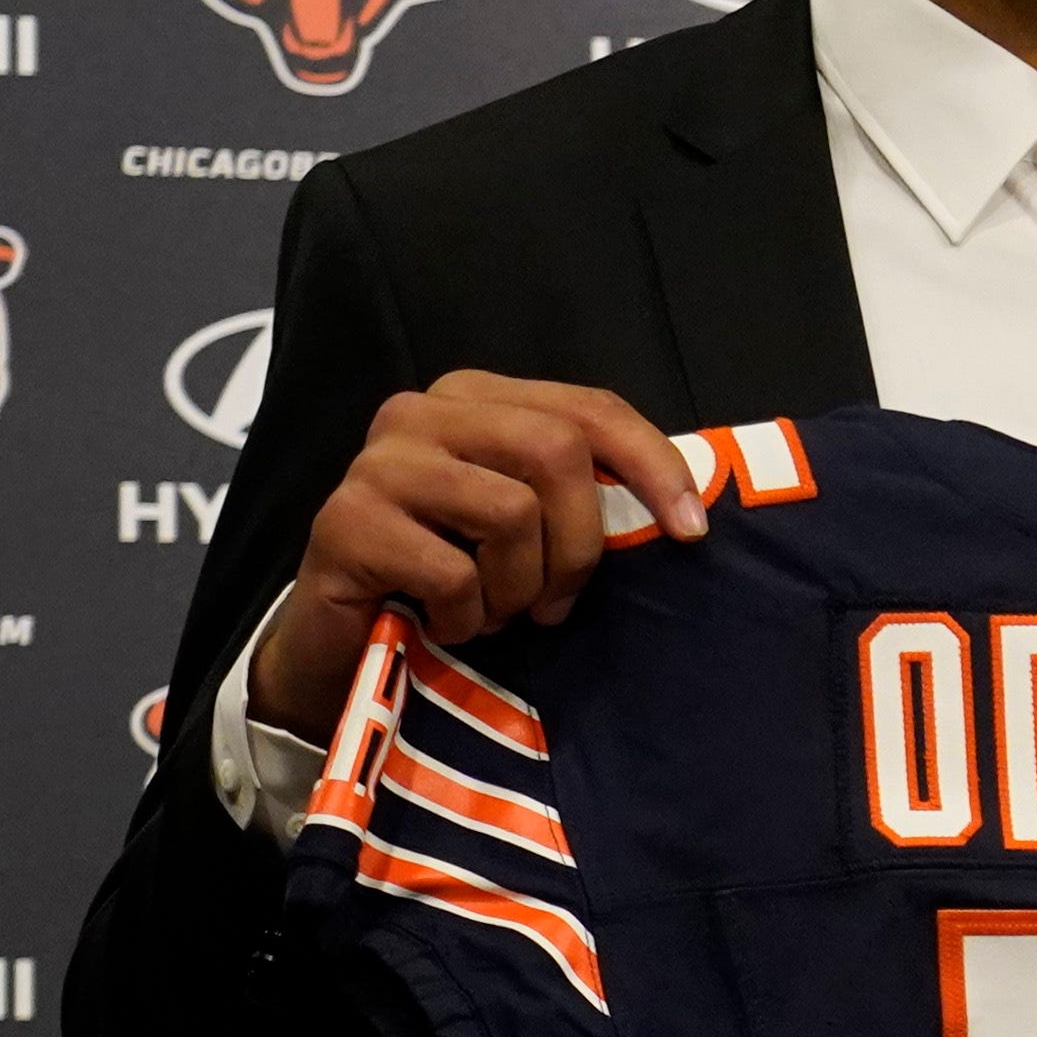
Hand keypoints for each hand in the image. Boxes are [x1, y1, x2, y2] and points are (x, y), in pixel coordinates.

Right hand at [249, 373, 709, 739]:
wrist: (343, 640)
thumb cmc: (451, 576)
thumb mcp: (528, 524)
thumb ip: (583, 492)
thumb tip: (685, 509)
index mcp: (474, 396)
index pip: (590, 407)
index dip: (653, 465)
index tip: (692, 531)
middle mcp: (419, 412)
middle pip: (555, 450)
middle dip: (578, 542)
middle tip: (558, 600)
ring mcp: (375, 463)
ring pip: (510, 511)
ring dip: (517, 587)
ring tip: (492, 610)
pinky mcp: (343, 523)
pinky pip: (453, 574)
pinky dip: (467, 617)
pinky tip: (445, 624)